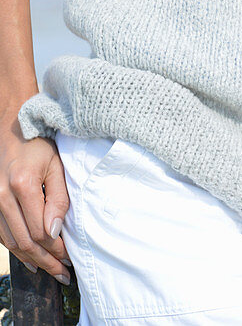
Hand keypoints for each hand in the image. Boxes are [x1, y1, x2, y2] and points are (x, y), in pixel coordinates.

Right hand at [0, 123, 71, 283]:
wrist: (11, 131)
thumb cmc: (39, 146)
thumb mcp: (56, 166)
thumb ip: (58, 198)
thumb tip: (55, 232)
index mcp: (22, 185)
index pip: (41, 230)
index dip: (56, 248)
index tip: (71, 257)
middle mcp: (2, 197)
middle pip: (26, 241)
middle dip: (47, 261)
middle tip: (64, 274)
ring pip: (12, 243)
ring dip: (32, 260)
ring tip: (52, 271)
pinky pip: (2, 236)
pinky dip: (17, 250)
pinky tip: (31, 258)